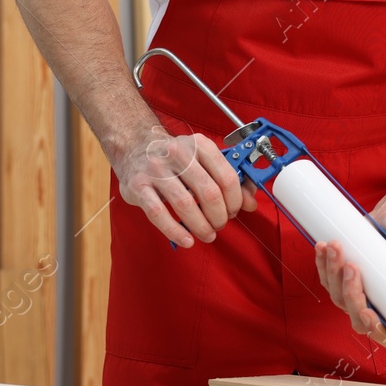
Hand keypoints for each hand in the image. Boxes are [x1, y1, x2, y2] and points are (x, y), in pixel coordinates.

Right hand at [112, 125, 258, 246]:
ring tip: (207, 234)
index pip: (227, 176)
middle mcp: (178, 153)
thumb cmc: (174, 158)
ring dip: (201, 226)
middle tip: (219, 225)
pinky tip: (186, 240)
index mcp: (199, 145)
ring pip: (185, 204)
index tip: (234, 211)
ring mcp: (156, 169)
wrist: (134, 147)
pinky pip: (158, 213)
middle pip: (208, 193)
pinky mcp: (138, 186)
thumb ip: (228, 179)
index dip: (235, 200)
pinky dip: (175, 231)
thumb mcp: (202, 159)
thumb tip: (251, 203)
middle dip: (219, 216)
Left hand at [313, 199, 385, 352]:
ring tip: (338, 248)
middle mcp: (377, 307)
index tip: (369, 313)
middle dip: (349, 294)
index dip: (376, 332)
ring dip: (333, 274)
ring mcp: (357, 294)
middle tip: (353, 268)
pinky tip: (324, 248)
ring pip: (338, 297)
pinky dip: (322, 264)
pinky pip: (327, 279)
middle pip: (356, 317)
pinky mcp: (341, 278)